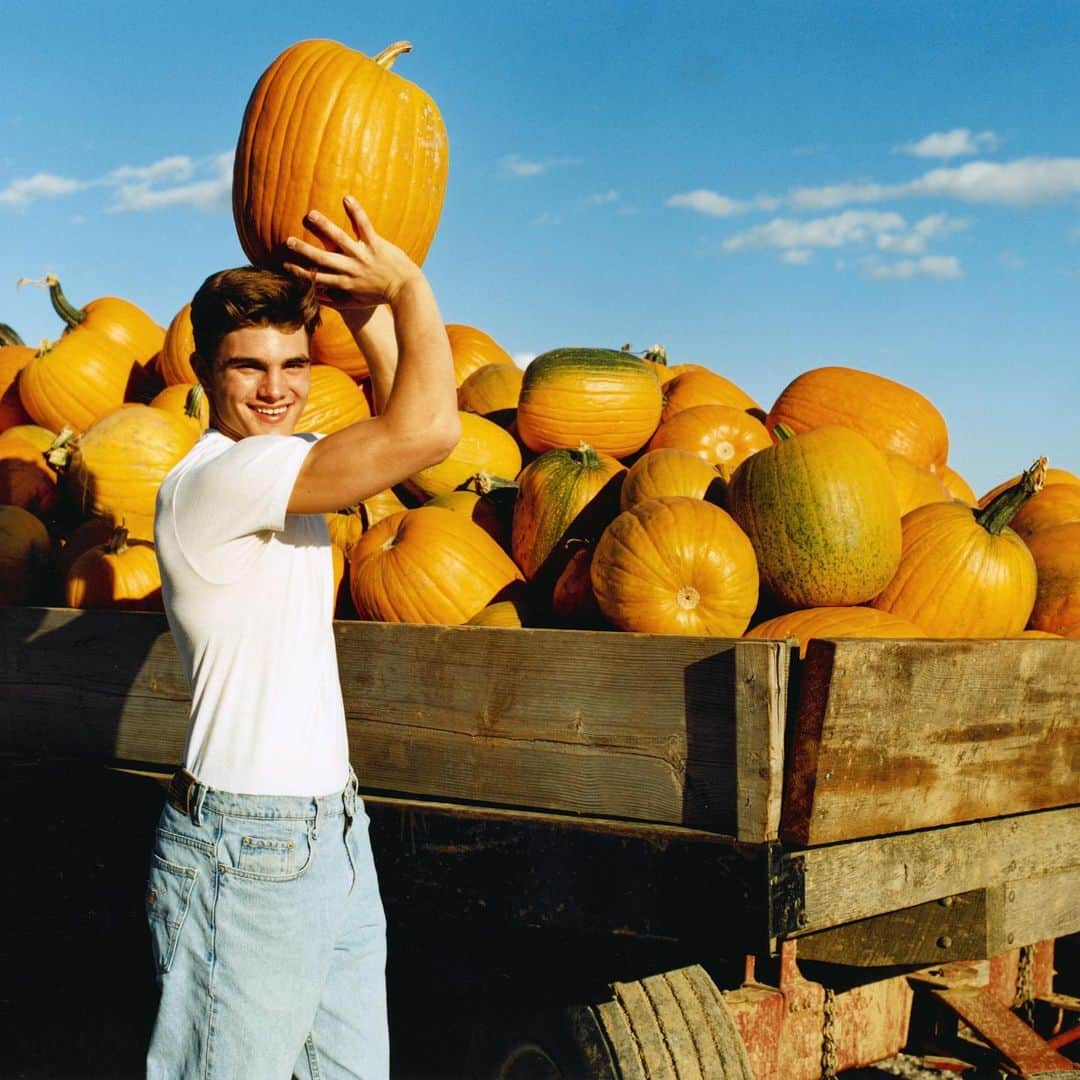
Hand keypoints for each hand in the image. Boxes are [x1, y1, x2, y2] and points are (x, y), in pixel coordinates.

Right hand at [282, 196, 420, 310]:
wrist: (407, 292)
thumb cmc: (381, 297)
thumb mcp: (358, 303)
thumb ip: (338, 301)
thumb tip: (319, 298)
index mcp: (345, 283)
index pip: (318, 278)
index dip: (300, 272)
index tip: (284, 265)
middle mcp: (351, 268)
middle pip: (323, 258)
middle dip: (304, 250)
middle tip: (288, 241)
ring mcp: (363, 255)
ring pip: (340, 239)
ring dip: (324, 226)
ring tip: (311, 214)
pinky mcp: (376, 245)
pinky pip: (364, 226)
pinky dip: (356, 212)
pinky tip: (346, 198)